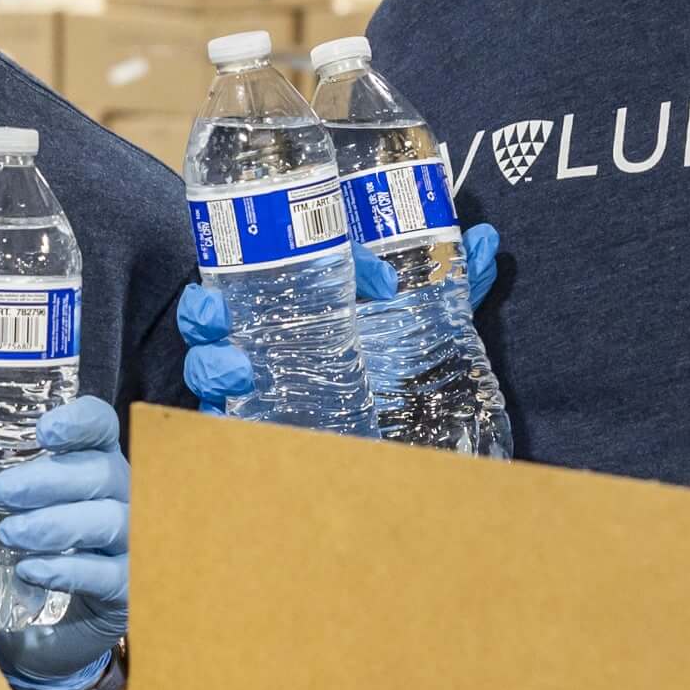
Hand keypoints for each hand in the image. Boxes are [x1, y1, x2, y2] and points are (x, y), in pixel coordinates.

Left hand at [0, 397, 128, 689]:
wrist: (48, 630)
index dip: (80, 421)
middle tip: (0, 492)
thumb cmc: (25, 545)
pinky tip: (31, 572)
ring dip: (58, 524)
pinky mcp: (125, 587)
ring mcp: (130, 542)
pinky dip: (69, 570)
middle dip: (52, 479)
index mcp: (91, 461)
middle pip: (104, 470)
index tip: (43, 430)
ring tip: (9, 535)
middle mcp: (119, 495)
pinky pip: (109, 573)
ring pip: (112, 519)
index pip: (101, 426)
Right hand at [179, 221, 498, 411]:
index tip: (242, 278)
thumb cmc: (397, 373)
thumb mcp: (421, 327)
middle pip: (214, 325)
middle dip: (202, 315)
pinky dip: (218, 417)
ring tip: (233, 370)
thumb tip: (487, 240)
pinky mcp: (254, 433)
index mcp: (289, 313)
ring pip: (209, 373)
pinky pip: (220, 426)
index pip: (254, 281)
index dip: (250, 268)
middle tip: (211, 311)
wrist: (404, 450)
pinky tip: (237, 410)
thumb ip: (449, 286)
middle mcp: (261, 348)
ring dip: (209, 367)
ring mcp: (254, 393)